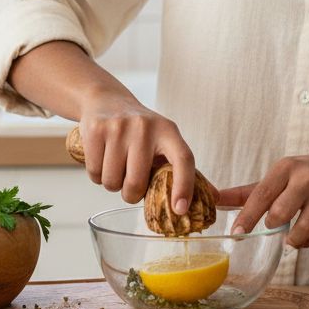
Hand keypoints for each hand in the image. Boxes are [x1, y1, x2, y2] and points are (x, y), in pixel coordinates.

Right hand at [77, 91, 195, 212]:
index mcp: (168, 131)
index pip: (183, 159)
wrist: (105, 99)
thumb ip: (183, 168)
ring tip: (116, 165)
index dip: (184, 186)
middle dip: (131, 193)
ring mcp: (119, 127)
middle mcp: (145, 127)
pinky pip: (95, 174)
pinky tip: (102, 159)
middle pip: (137, 183)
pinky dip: (97, 176)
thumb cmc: (139, 129)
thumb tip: (213, 198)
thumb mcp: (164, 139)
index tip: (180, 209)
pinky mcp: (96, 130)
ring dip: (112, 184)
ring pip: (113, 182)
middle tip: (130, 182)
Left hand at [216, 151, 308, 248]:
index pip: (260, 195)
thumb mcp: (281, 176)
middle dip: (273, 225)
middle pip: (279, 214)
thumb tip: (216, 200)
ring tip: (292, 235)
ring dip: (292, 239)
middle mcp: (306, 177)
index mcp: (286, 167)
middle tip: (275, 224)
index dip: (247, 216)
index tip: (236, 233)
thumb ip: (248, 191)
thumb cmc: (308, 175)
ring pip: (301, 230)